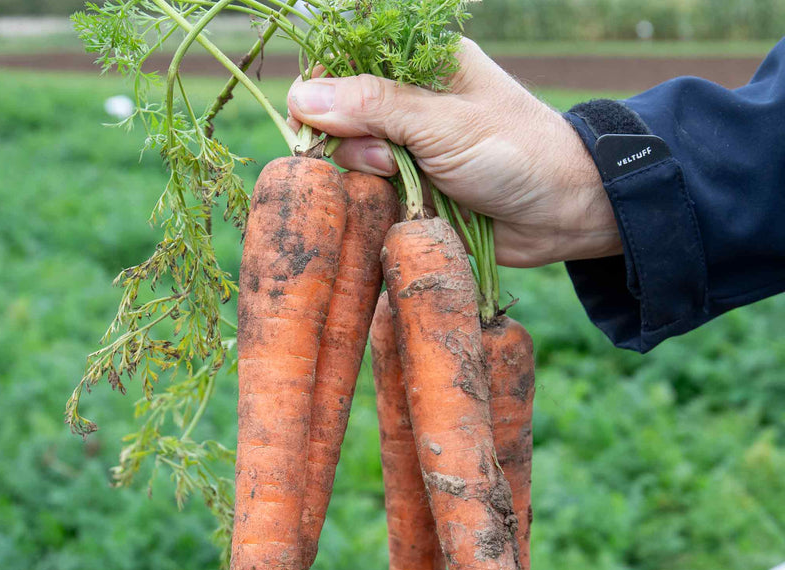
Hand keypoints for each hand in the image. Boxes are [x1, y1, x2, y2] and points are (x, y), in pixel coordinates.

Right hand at [287, 39, 621, 267]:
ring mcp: (408, 149)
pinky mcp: (411, 190)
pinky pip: (372, 196)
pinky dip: (379, 204)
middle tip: (390, 158)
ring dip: (369, 177)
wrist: (561, 212)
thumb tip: (302, 98)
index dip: (321, 92)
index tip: (316, 123)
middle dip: (352, 142)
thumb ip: (374, 108)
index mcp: (419, 64)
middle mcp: (408, 104)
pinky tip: (407, 206)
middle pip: (339, 117)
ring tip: (410, 183)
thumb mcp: (443, 123)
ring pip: (351, 162)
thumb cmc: (514, 152)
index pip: (344, 64)